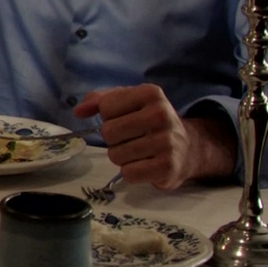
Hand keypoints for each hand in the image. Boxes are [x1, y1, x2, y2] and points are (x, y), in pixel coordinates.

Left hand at [74, 84, 235, 189]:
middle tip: (131, 138)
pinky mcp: (167, 168)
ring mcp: (166, 142)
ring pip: (116, 155)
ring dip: (122, 156)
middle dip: (114, 139)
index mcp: (150, 93)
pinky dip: (131, 172)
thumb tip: (79, 111)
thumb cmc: (150, 122)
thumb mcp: (130, 102)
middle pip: (109, 132)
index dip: (109, 116)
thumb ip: (100, 100)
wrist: (188, 148)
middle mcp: (161, 115)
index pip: (106, 107)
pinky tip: (145, 165)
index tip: (125, 118)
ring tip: (139, 151)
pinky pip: (128, 173)